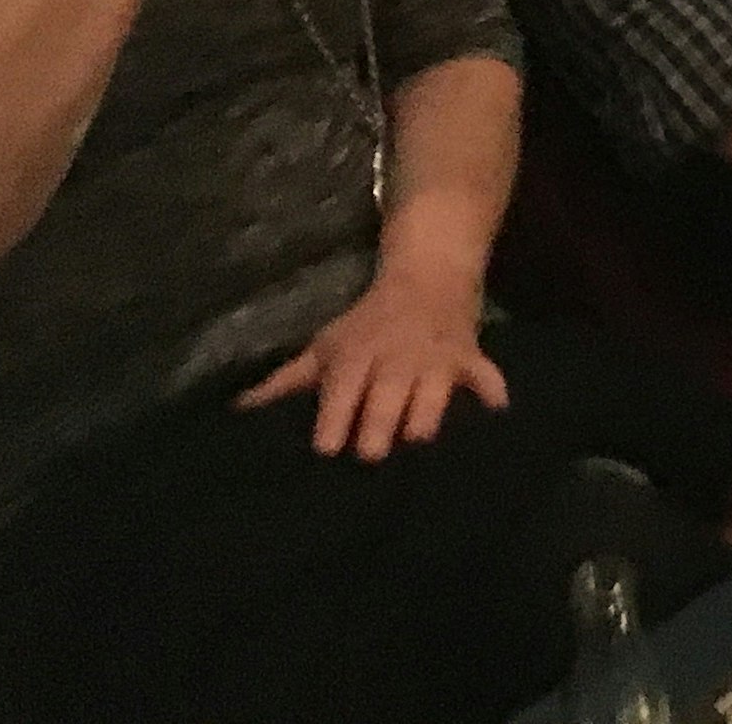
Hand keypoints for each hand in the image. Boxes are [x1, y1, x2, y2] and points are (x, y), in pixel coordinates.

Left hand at [236, 268, 505, 460]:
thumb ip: (286, 383)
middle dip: (379, 429)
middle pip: (387, 400)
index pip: (342, 393)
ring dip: (426, 418)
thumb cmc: (369, 322)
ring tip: (417, 440)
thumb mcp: (326, 345)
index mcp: (356, 355)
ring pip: (433, 395)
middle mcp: (395, 359)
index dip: (334, 422)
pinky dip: (491, 393)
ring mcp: (435, 360)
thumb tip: (238, 412)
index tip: (326, 450)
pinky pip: (486, 376)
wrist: (428, 276)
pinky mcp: (470, 359)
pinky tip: (494, 413)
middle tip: (371, 455)